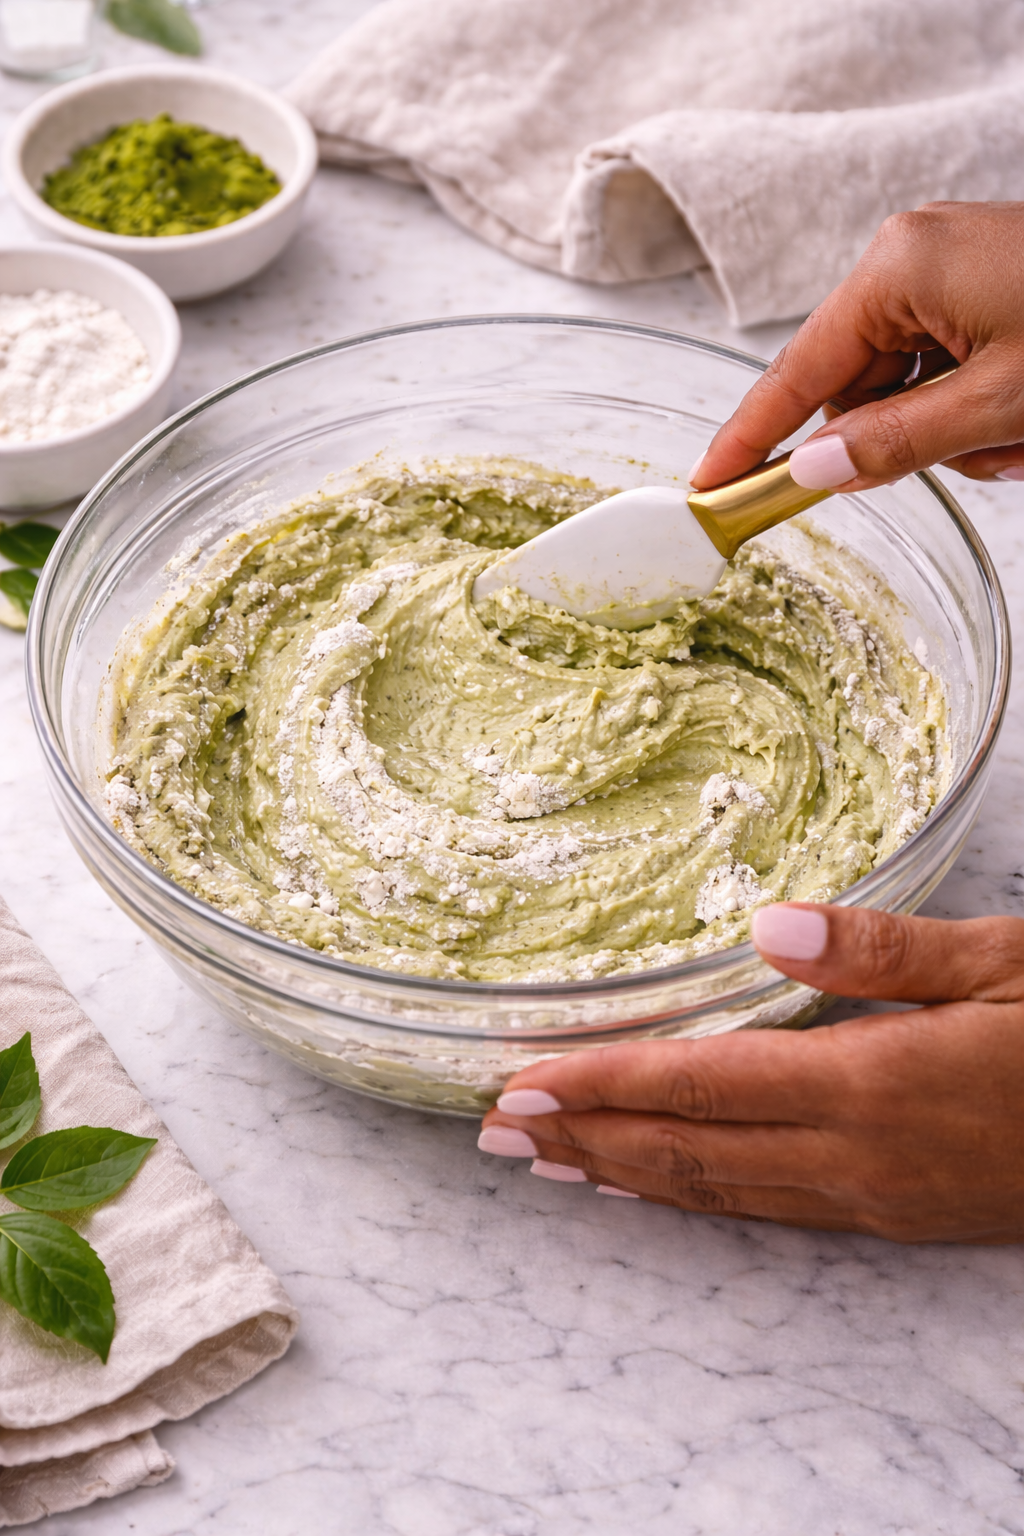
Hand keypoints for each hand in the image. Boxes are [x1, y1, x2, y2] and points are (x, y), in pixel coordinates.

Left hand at [479, 904, 1023, 1242]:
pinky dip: (694, 1197)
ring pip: (720, 1191)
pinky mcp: (899, 1215)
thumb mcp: (1004, 962)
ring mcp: (877, 1197)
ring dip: (624, 1175)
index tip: (521, 1080)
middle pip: (690, 1151)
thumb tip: (767, 920)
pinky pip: (769, 1209)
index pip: (702, 1085)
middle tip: (493, 1128)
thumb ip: (882, 948)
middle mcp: (860, 1155)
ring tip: (547, 1162)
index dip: (602, 1085)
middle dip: (584, 1138)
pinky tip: (657, 1189)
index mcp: (876, 1081)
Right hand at [692, 201, 1023, 490]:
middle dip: (911, 439)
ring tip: (1021, 432)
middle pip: (862, 387)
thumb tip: (815, 468)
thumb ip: (900, 441)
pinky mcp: (983, 280)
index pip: (797, 373)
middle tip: (981, 453)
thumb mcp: (998, 400)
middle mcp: (913, 256)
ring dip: (959, 430)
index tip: (709, 482)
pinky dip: (982, 404)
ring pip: (911, 386)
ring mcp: (950, 266)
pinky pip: (949, 365)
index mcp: (898, 268)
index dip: (750, 437)